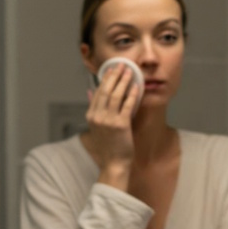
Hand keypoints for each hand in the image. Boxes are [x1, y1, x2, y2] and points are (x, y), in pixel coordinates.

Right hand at [85, 62, 139, 188]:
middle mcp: (97, 116)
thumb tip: (90, 91)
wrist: (114, 163)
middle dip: (114, 75)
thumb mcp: (96, 126)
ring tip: (130, 71)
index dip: (105, 79)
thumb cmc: (108, 146)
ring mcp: (108, 120)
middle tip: (121, 65)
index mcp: (91, 115)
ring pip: (116, 95)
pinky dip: (132, 94)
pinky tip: (137, 86)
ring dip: (123, 81)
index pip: (98, 92)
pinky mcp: (120, 125)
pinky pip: (127, 105)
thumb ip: (94, 108)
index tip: (111, 69)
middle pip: (106, 90)